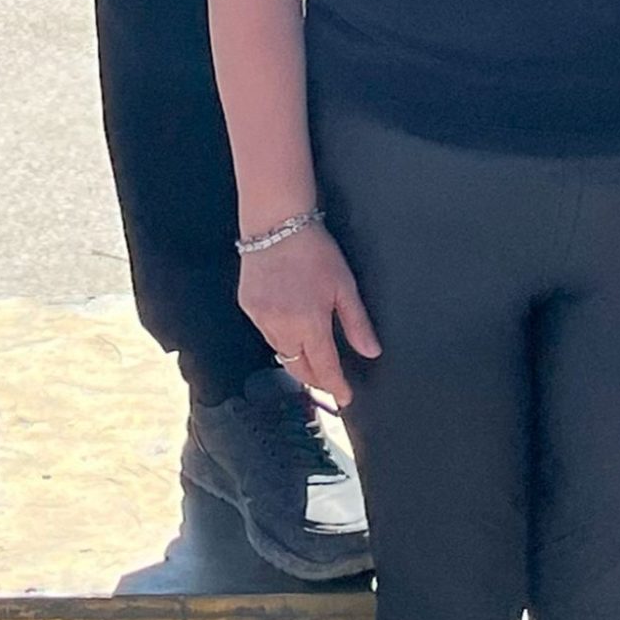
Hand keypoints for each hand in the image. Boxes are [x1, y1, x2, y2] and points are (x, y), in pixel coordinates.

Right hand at [238, 225, 378, 407]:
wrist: (275, 222)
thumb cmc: (313, 250)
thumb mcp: (344, 286)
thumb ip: (357, 323)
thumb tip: (371, 351)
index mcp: (309, 323)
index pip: (325, 368)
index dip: (336, 386)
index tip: (345, 397)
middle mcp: (281, 326)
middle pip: (298, 368)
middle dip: (315, 378)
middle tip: (329, 379)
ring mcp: (261, 317)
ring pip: (280, 352)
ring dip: (296, 357)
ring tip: (310, 351)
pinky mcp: (247, 306)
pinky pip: (265, 333)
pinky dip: (279, 336)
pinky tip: (289, 326)